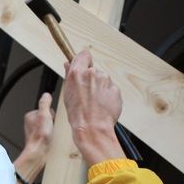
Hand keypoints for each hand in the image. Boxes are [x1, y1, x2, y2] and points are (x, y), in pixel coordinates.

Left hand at [13, 93, 54, 183]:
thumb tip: (46, 95)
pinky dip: (51, 137)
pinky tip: (51, 140)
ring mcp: (34, 132)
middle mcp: (30, 124)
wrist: (38, 153)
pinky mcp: (38, 139)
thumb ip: (44, 104)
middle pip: (47, 118)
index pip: (45, 109)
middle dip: (52, 122)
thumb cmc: (39, 137)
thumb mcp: (44, 115)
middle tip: (51, 128)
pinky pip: (48, 134)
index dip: (51, 113)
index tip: (51, 118)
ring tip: (51, 135)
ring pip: (48, 126)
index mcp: (30, 116)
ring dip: (52, 130)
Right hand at [63, 50, 125, 164]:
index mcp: (77, 73)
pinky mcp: (115, 89)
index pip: (83, 55)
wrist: (92, 128)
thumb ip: (69, 76)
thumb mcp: (67, 93)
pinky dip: (107, 95)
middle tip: (86, 93)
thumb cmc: (78, 114)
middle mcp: (92, 73)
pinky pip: (111, 89)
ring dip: (100, 87)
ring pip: (103, 79)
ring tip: (94, 102)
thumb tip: (67, 64)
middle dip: (91, 78)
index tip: (83, 65)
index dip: (83, 60)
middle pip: (93, 69)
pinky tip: (102, 105)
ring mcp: (105, 80)